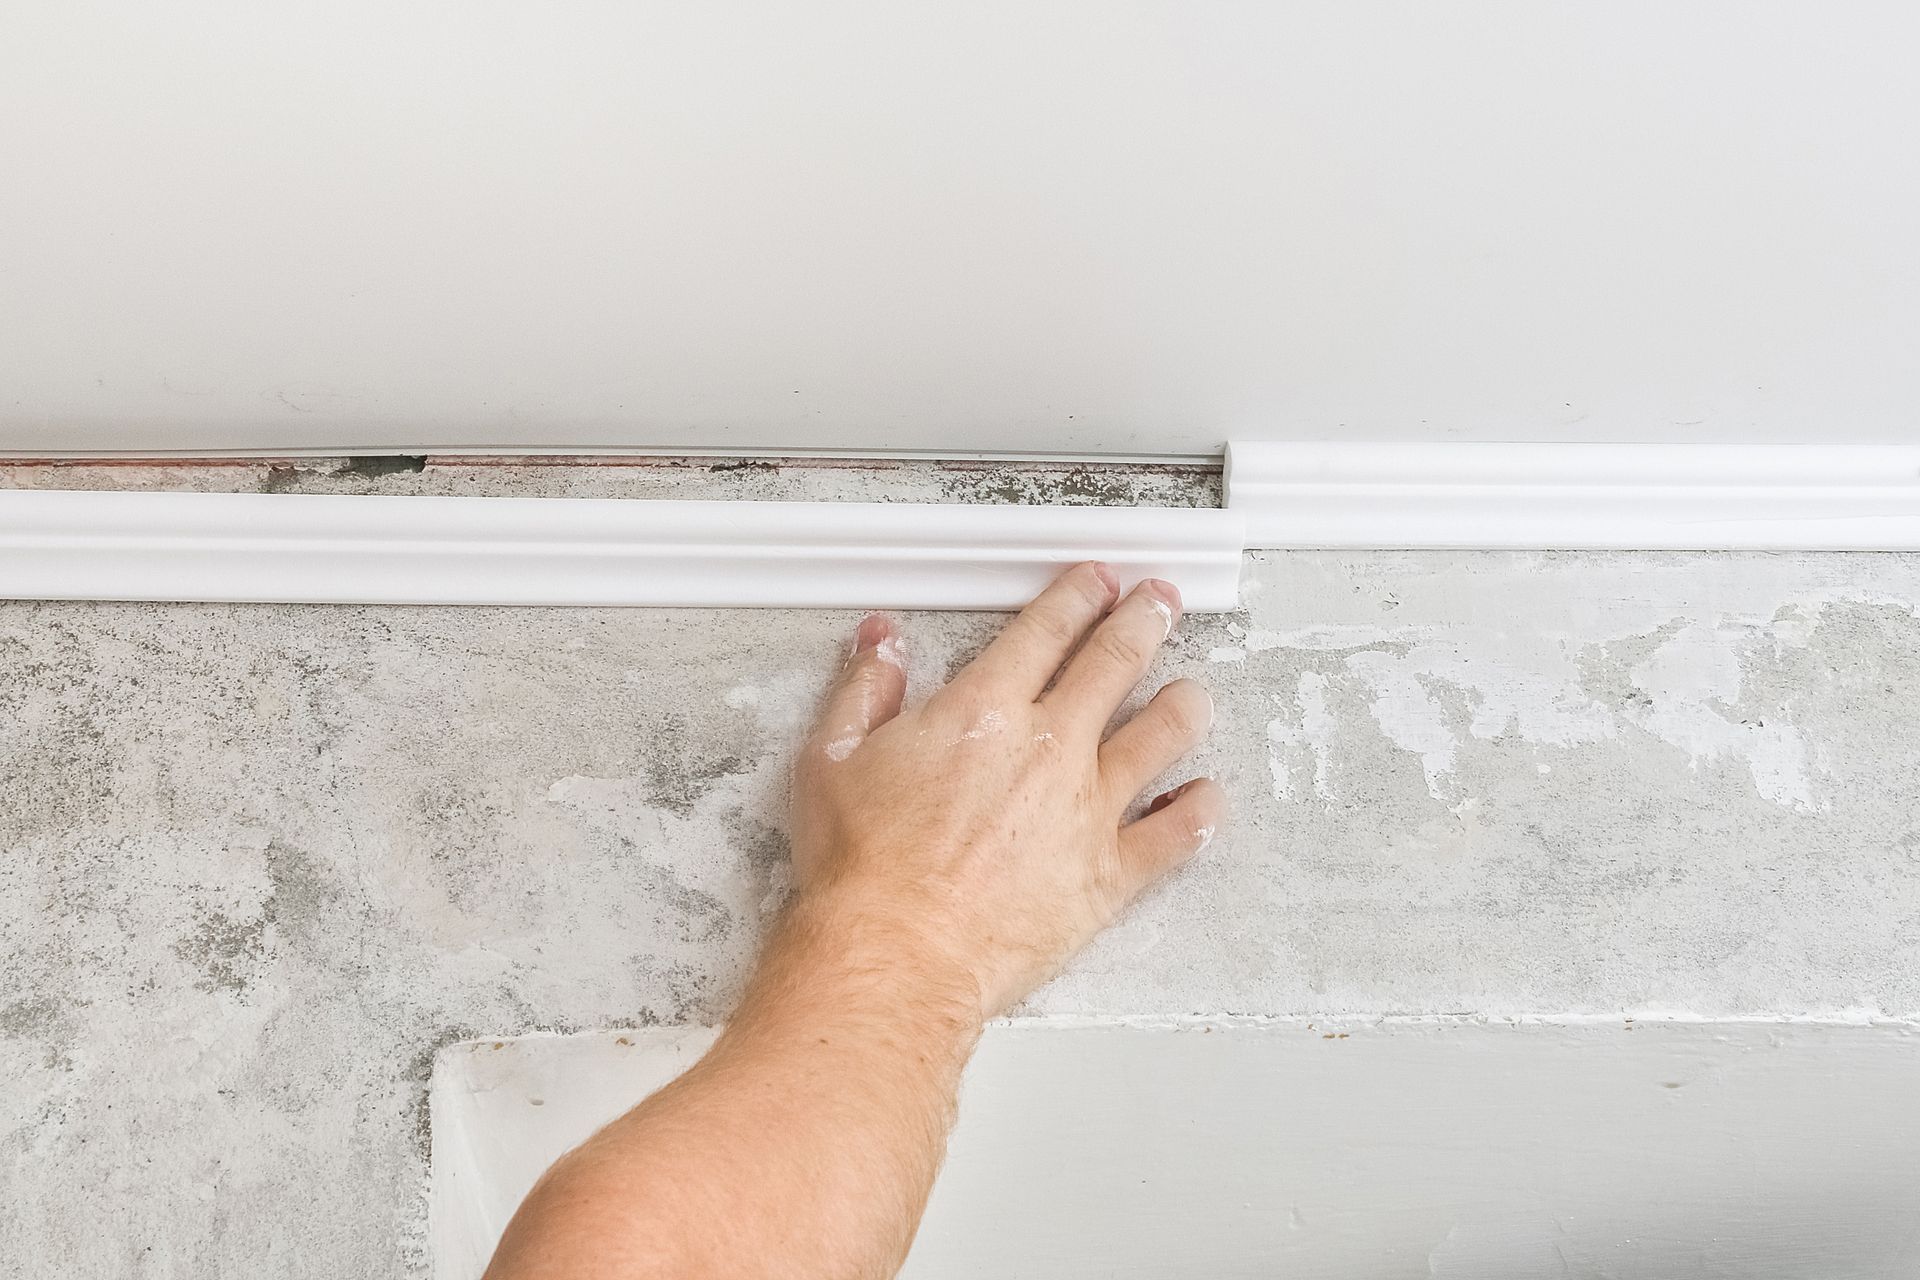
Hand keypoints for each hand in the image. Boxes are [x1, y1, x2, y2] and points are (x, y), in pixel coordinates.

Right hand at [788, 561, 1223, 1017]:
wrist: (896, 953)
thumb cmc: (862, 869)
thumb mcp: (831, 758)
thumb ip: (864, 690)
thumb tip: (880, 643)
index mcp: (985, 710)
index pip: (1046, 631)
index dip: (1078, 596)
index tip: (1098, 582)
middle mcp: (1049, 747)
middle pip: (1115, 663)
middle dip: (1144, 621)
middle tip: (1161, 601)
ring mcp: (1088, 808)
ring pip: (1161, 736)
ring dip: (1183, 705)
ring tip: (1193, 692)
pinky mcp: (1110, 873)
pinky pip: (1176, 834)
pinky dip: (1199, 811)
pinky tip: (1207, 798)